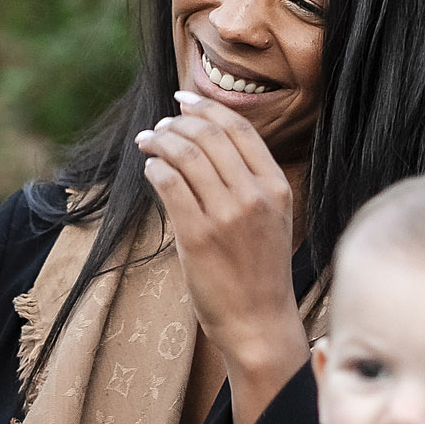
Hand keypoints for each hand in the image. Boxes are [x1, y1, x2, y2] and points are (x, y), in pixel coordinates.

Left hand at [135, 91, 309, 423]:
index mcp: (277, 187)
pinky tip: (150, 170)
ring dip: (161, 141)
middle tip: (158, 126)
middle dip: (178, 122)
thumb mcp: (270, 220)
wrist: (259, 322)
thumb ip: (248, 183)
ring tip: (147, 142)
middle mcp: (255, 196)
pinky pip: (170, 184)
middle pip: (210, 136)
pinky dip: (156, 169)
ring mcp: (227, 215)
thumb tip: (204, 144)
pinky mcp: (198, 236)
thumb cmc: (260, 273)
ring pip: (187, 155)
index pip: (240, 130)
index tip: (184, 100)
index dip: (207, 108)